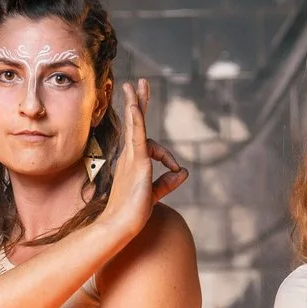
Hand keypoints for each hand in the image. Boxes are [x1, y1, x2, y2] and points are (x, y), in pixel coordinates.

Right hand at [99, 79, 185, 235]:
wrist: (121, 225)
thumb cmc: (134, 213)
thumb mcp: (155, 194)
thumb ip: (169, 182)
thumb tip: (185, 171)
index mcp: (133, 162)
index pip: (149, 143)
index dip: (167, 154)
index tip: (178, 169)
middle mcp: (129, 156)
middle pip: (135, 123)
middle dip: (138, 103)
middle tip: (139, 83)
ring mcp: (132, 157)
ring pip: (135, 124)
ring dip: (136, 103)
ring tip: (137, 84)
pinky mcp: (137, 161)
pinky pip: (136, 135)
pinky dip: (136, 119)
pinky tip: (133, 104)